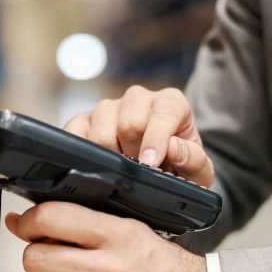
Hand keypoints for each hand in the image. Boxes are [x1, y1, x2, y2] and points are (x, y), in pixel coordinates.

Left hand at [6, 202, 206, 271]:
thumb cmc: (159, 266)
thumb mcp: (127, 230)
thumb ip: (76, 223)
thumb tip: (17, 223)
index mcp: (117, 237)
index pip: (51, 219)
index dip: (29, 222)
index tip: (28, 228)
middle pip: (36, 261)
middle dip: (39, 259)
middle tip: (55, 263)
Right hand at [64, 86, 214, 188]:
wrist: (157, 170)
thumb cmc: (178, 167)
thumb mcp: (197, 171)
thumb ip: (194, 160)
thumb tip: (174, 149)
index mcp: (170, 103)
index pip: (163, 112)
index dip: (156, 139)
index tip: (150, 163)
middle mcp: (138, 99)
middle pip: (130, 123)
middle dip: (134, 154)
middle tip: (139, 173)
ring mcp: (108, 108)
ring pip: (101, 129)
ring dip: (110, 156)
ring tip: (121, 170)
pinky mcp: (83, 120)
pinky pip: (74, 132)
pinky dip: (82, 152)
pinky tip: (96, 166)